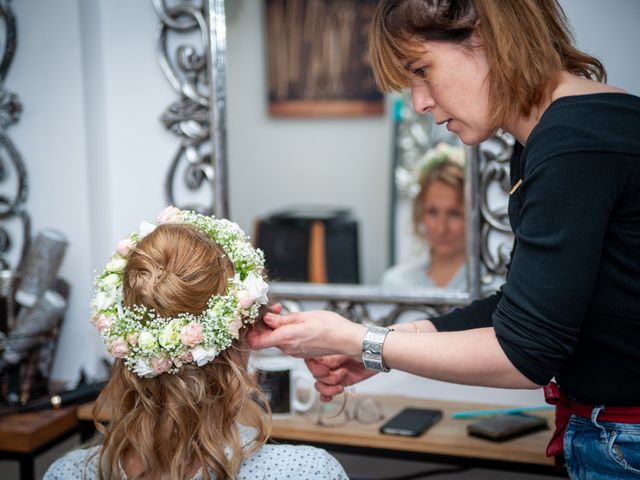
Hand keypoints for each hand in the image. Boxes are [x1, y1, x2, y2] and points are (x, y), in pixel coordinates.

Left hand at [247, 309, 364, 358]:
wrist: (346, 340)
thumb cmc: (330, 327)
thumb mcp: (303, 317)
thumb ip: (281, 319)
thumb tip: (266, 319)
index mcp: (286, 338)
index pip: (255, 343)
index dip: (249, 332)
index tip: (253, 319)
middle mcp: (288, 348)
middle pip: (265, 339)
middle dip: (265, 323)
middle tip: (274, 309)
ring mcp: (294, 351)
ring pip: (276, 339)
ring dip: (276, 326)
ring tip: (285, 312)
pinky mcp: (301, 352)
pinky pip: (286, 342)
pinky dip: (285, 332)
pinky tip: (294, 322)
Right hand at [305, 355, 376, 401]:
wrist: (376, 356)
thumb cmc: (363, 348)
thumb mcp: (344, 350)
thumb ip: (330, 358)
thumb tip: (321, 365)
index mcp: (326, 351)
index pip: (310, 361)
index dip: (315, 368)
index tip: (326, 370)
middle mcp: (328, 363)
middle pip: (316, 376)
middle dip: (328, 378)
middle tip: (342, 373)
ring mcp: (333, 373)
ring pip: (320, 385)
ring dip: (329, 388)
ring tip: (341, 384)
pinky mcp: (339, 382)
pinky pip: (326, 393)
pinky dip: (327, 396)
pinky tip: (331, 396)